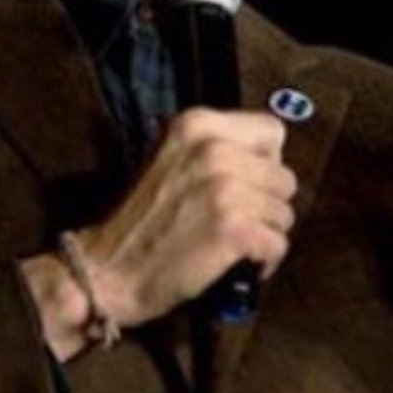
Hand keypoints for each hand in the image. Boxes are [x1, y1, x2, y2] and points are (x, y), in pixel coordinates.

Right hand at [22, 108, 295, 359]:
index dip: (266, 162)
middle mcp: (214, 148)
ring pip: (284, 212)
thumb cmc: (142, 218)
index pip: (272, 131)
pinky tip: (241, 265)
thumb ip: (216, 148)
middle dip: (268, 204)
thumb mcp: (173, 158)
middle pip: (284, 176)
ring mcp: (225, 187)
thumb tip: (268, 159)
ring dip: (267, 233)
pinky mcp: (233, 228)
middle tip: (241, 222)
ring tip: (238, 245)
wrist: (108, 268)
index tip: (247, 184)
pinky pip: (278, 243)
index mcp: (198, 124)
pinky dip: (265, 260)